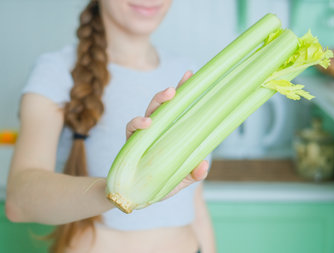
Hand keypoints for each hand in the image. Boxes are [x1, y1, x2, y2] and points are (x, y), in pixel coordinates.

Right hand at [125, 71, 208, 199]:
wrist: (136, 197)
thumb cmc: (160, 183)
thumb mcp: (182, 179)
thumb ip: (195, 174)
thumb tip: (203, 165)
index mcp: (169, 132)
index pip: (177, 108)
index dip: (183, 91)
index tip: (190, 75)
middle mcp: (156, 129)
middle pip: (163, 105)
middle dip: (170, 93)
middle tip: (179, 86)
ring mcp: (142, 135)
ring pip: (149, 111)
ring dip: (158, 101)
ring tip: (169, 95)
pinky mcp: (130, 143)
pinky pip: (131, 128)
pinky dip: (138, 123)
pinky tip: (147, 122)